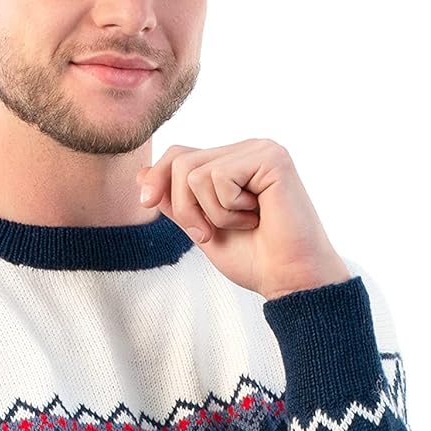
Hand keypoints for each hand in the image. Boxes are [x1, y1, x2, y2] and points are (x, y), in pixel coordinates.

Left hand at [136, 140, 350, 299]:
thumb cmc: (255, 260)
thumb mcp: (201, 228)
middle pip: (181, 162)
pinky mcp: (271, 158)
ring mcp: (261, 150)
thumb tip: (141, 173)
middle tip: (208, 233)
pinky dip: (228, 209)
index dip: (157, 178)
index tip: (145, 202)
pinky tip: (257, 217)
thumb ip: (176, 201)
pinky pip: (218, 177)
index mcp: (234, 163)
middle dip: (184, 207)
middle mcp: (248, 150)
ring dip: (210, 213)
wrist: (289, 280)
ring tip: (243, 224)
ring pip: (195, 172)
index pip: (179, 155)